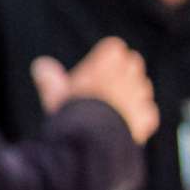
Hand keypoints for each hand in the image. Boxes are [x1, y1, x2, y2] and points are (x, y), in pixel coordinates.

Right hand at [35, 38, 157, 143]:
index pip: (114, 47)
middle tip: (105, 85)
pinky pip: (148, 110)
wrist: (96, 141)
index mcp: (105, 64)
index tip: (97, 67)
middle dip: (123, 71)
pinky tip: (123, 124)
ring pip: (142, 86)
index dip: (106, 57)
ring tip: (112, 107)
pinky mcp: (148, 116)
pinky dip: (139, 115)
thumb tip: (40, 65)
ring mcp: (140, 96)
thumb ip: (50, 80)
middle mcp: (128, 76)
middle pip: (133, 63)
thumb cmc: (73, 114)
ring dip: (133, 92)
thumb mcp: (55, 95)